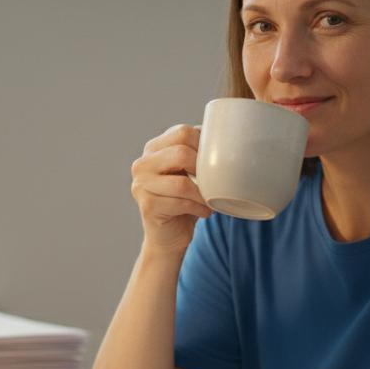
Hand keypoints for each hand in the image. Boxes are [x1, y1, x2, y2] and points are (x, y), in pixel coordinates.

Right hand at [130, 124, 212, 253]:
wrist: (168, 235)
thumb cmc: (184, 200)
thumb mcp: (190, 171)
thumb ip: (198, 152)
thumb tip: (228, 136)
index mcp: (153, 148)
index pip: (182, 132)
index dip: (204, 145)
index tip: (214, 162)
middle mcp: (142, 164)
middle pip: (181, 153)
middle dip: (204, 169)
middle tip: (214, 182)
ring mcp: (141, 185)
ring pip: (182, 183)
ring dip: (203, 194)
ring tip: (211, 200)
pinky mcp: (147, 206)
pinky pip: (181, 203)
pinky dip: (198, 208)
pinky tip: (204, 211)